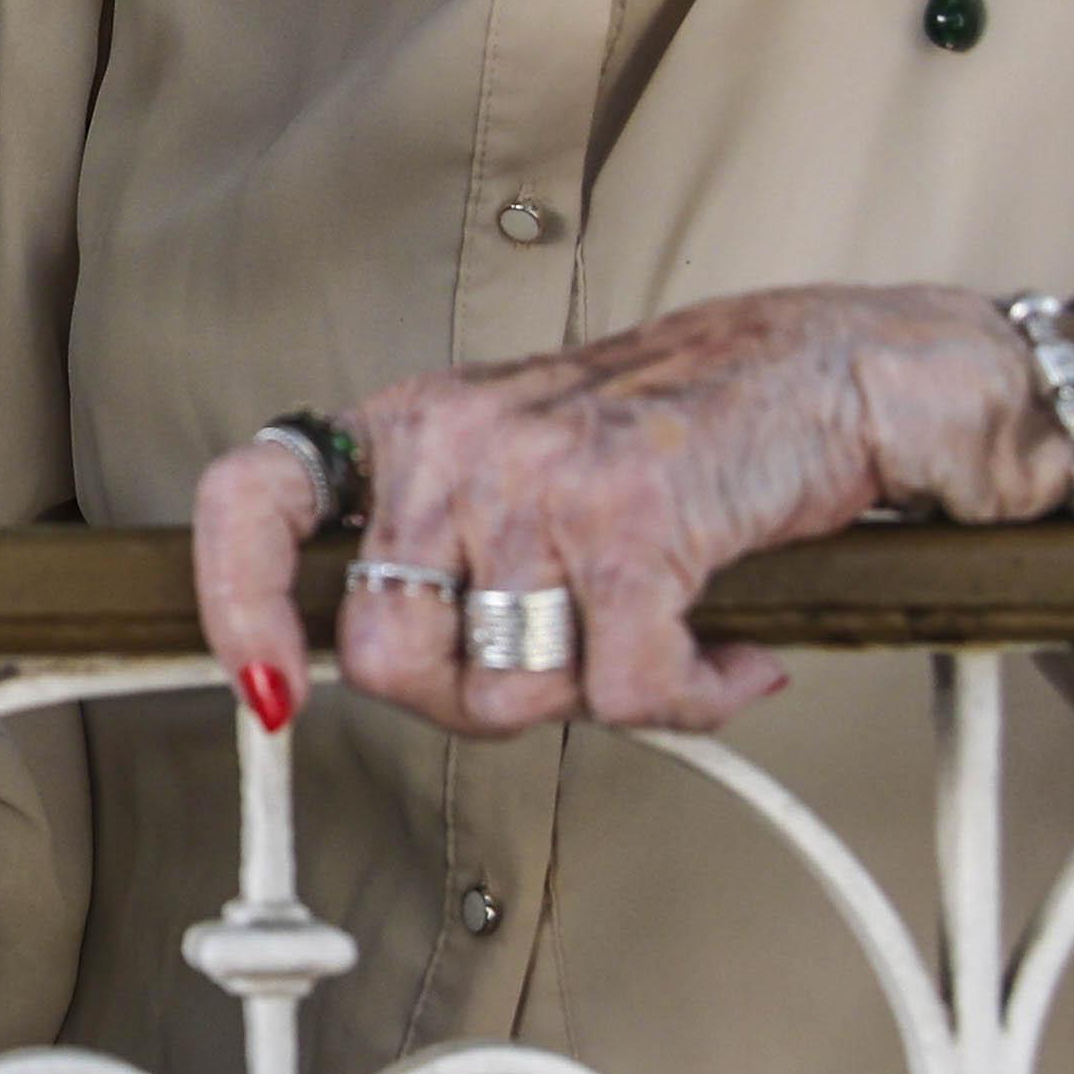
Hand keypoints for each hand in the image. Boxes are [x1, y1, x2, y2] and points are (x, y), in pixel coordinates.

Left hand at [186, 285, 1070, 741]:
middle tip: (558, 666)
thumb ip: (439, 548)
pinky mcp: (634, 531)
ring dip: (597, 697)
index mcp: (415, 426)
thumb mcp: (521, 461)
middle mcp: (458, 445)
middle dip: (473, 701)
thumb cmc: (681, 435)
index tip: (263, 683)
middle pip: (389, 661)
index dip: (239, 600)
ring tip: (654, 633)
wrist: (834, 372)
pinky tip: (727, 652)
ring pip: (510, 696)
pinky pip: (630, 701)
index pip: (256, 497)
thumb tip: (340, 673)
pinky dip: (694, 700)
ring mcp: (541, 486)